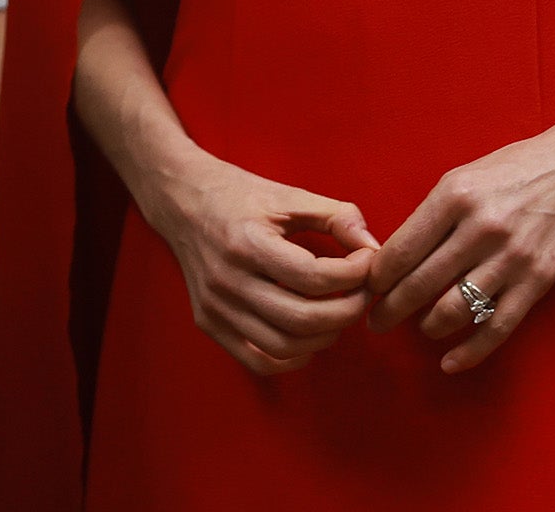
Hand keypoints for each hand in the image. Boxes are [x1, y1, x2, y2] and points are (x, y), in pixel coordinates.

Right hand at [135, 149, 378, 375]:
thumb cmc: (239, 194)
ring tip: (337, 311)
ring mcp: (215, 306)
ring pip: (285, 347)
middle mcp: (227, 280)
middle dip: (348, 311)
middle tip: (361, 293)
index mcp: (247, 242)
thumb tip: (374, 250)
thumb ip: (337, 217)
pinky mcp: (208, 322)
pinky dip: (293, 358)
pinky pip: (259, 361)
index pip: (315, 277)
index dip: (355, 274)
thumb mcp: (289, 196)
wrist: (179, 200)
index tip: (367, 261)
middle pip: (304, 320)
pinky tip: (308, 335)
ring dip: (325, 336)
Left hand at [364, 126, 554, 372]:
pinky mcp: (538, 282)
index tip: (365, 290)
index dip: (378, 278)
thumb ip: (431, 216)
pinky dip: (470, 351)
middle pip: (421, 284)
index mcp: (454, 198)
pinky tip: (450, 362)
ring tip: (418, 329)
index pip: (401, 250)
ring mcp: (511, 258)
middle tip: (375, 322)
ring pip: (455, 310)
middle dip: (390, 310)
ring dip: (427, 327)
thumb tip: (395, 257)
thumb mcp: (462, 178)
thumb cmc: (513, 170)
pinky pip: (497, 327)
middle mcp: (480, 229)